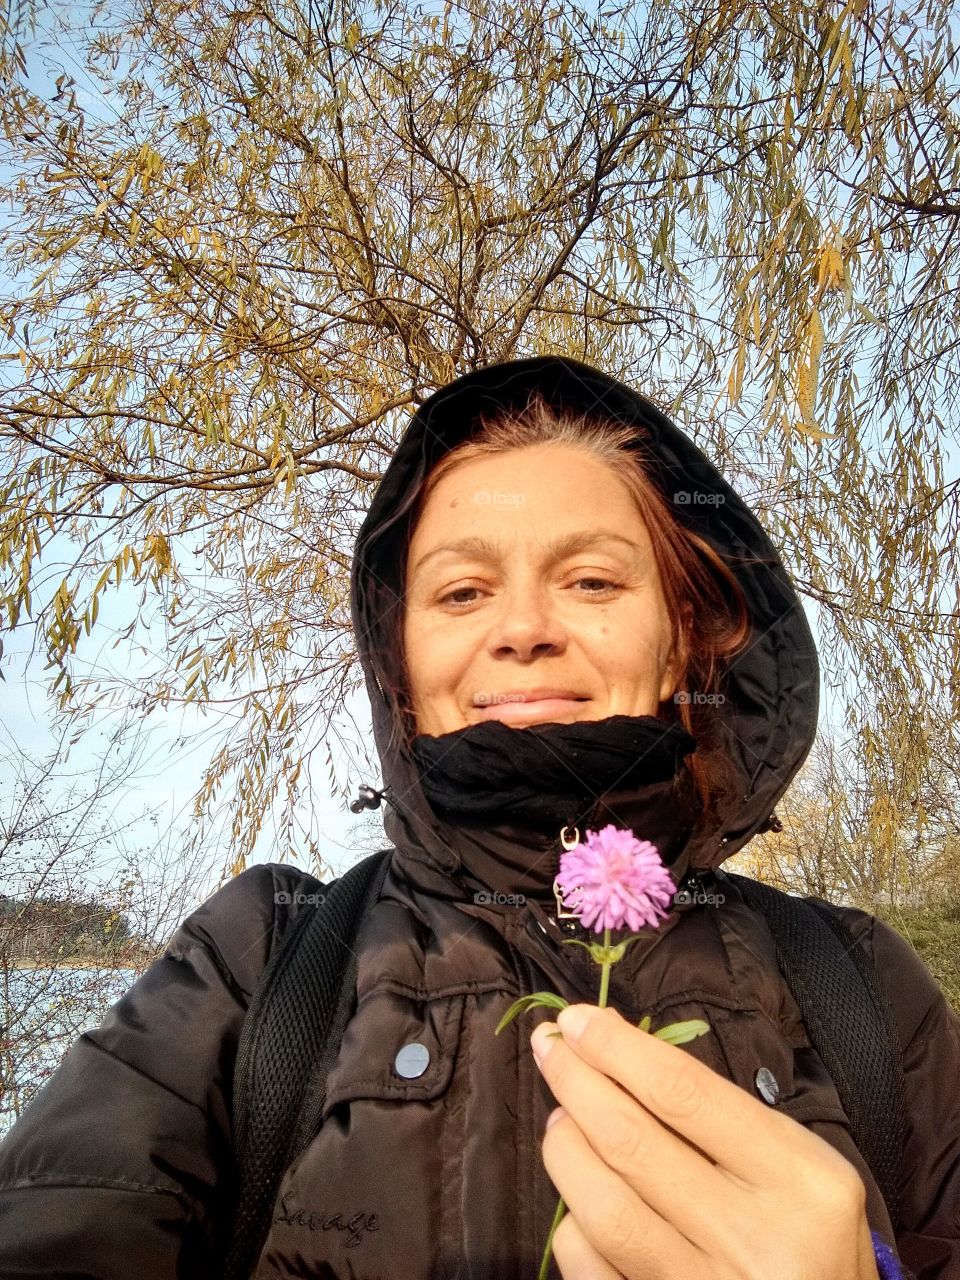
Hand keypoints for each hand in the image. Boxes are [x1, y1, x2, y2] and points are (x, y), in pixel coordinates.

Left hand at [529, 1004, 880, 1279]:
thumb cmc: (815, 1242)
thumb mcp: (800, 1169)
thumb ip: (724, 1117)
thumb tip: (620, 1053)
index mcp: (802, 1181)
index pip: (684, 1093)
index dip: (617, 1049)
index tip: (575, 1020)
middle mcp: (759, 1240)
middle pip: (633, 1144)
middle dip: (576, 1083)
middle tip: (548, 1048)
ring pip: (605, 1210)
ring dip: (566, 1150)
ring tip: (560, 1119)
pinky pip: (595, 1272)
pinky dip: (573, 1229)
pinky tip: (576, 1202)